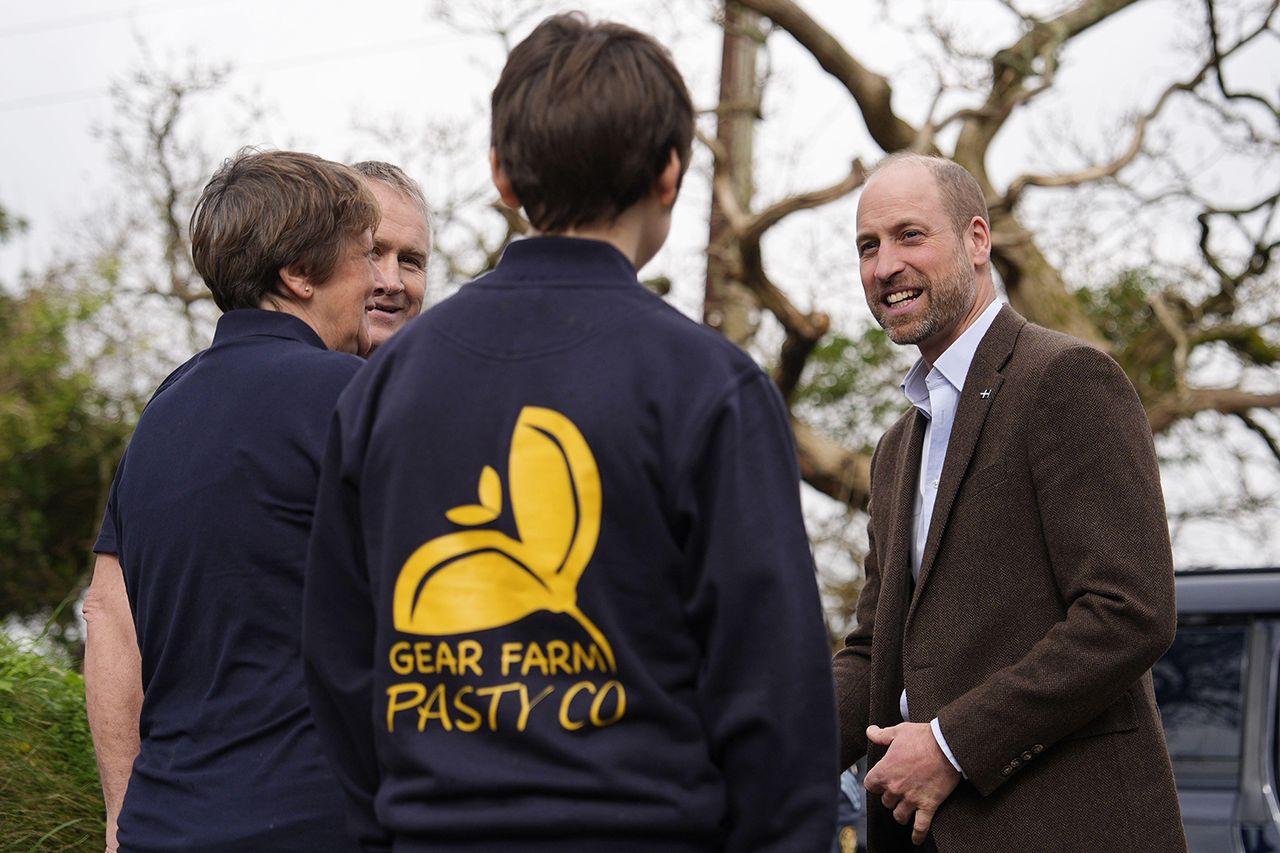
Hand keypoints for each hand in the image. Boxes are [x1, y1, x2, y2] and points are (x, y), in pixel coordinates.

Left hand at [864, 722, 961, 844]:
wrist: (948, 746)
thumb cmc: (923, 737)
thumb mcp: (899, 732)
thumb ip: (881, 735)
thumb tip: (870, 732)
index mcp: (885, 771)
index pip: (870, 786)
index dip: (875, 784)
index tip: (881, 782)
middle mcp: (895, 788)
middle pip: (885, 802)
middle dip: (890, 797)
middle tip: (898, 792)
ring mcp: (911, 799)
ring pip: (899, 816)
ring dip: (901, 813)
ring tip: (905, 810)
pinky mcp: (928, 805)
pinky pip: (920, 826)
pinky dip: (917, 835)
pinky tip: (915, 839)